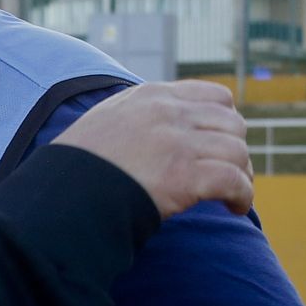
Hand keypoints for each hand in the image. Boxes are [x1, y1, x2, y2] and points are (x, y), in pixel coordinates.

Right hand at [55, 81, 252, 217]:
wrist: (63, 193)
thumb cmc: (78, 165)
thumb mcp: (105, 121)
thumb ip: (138, 114)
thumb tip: (164, 125)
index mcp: (151, 96)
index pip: (215, 96)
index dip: (225, 123)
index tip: (219, 144)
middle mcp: (169, 114)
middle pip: (233, 124)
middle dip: (235, 150)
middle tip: (228, 173)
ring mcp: (178, 143)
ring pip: (237, 152)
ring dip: (241, 175)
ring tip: (233, 195)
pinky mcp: (185, 176)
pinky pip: (234, 181)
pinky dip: (242, 196)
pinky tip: (235, 209)